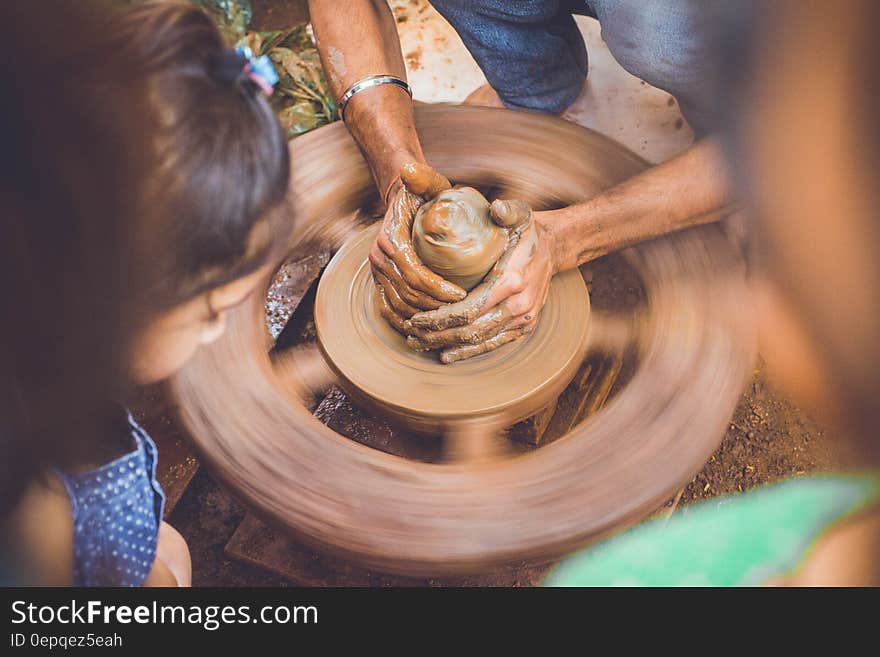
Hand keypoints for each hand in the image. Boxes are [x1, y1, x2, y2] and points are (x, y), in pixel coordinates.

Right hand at [369, 163, 467, 332]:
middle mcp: (378, 258)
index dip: (438, 289)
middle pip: (408, 295)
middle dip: (435, 308)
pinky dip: (405, 322)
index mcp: (389, 240)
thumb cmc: (422, 192)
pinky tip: (426, 330)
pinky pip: (389, 309)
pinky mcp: (379, 281)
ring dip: (424, 318)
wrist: (401, 198)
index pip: (415, 274)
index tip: (462, 295)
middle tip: (462, 313)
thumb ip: (423, 177)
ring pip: (399, 306)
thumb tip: (410, 170)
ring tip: (450, 322)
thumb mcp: (427, 182)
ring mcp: (377, 272)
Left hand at [404, 199, 556, 362]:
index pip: (469, 309)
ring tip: (420, 344)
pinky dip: (469, 352)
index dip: (440, 319)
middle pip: (471, 330)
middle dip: (437, 336)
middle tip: (411, 335)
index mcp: (512, 281)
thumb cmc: (528, 231)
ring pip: (480, 341)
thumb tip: (496, 207)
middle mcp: (519, 306)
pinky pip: (494, 344)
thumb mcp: (520, 213)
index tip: (416, 318)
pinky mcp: (523, 327)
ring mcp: (523, 320)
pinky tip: (447, 354)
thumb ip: (507, 210)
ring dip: (448, 346)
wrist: (554, 248)